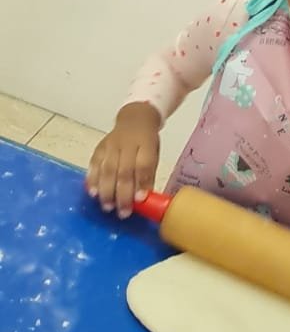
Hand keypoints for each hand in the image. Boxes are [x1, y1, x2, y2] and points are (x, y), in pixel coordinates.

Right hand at [86, 104, 160, 218]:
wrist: (135, 118)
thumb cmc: (146, 142)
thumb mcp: (154, 154)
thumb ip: (148, 174)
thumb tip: (143, 198)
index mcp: (146, 144)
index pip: (143, 164)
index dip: (141, 183)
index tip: (139, 200)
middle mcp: (127, 143)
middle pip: (123, 170)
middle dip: (123, 194)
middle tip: (123, 212)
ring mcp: (111, 145)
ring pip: (107, 168)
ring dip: (106, 190)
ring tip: (107, 207)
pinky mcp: (99, 147)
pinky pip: (94, 164)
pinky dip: (92, 179)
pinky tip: (93, 193)